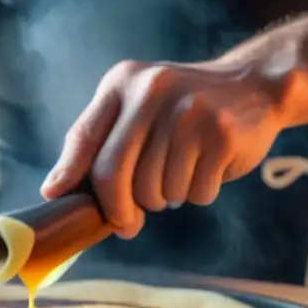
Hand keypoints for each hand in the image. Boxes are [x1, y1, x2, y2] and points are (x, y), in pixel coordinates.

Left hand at [40, 58, 288, 237]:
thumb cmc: (182, 110)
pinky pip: (194, 192)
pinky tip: (207, 169)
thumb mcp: (137, 107)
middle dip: (118, 209)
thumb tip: (54, 190)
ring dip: (166, 198)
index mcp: (124, 83)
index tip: (58, 201)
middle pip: (115, 175)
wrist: (253, 85)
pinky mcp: (221, 134)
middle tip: (128, 224)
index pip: (84, 137)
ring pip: (156, 190)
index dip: (69, 176)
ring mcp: (189, 112)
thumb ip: (100, 141)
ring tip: (180, 174)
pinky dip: (198, 193)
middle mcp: (153, 91)